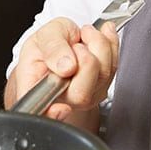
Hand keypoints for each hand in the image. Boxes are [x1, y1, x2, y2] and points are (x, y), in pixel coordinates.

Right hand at [4, 16, 119, 124]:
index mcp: (36, 88)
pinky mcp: (101, 90)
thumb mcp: (45, 34)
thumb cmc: (49, 42)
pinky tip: (94, 39)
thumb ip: (52, 48)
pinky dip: (109, 45)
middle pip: (81, 95)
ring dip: (98, 45)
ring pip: (103, 75)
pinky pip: (114, 67)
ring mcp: (83, 99)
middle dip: (85, 58)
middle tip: (75, 45)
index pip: (41, 113)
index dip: (52, 114)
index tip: (61, 108)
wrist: (63, 41)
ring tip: (83, 37)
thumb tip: (65, 66)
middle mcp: (60, 100)